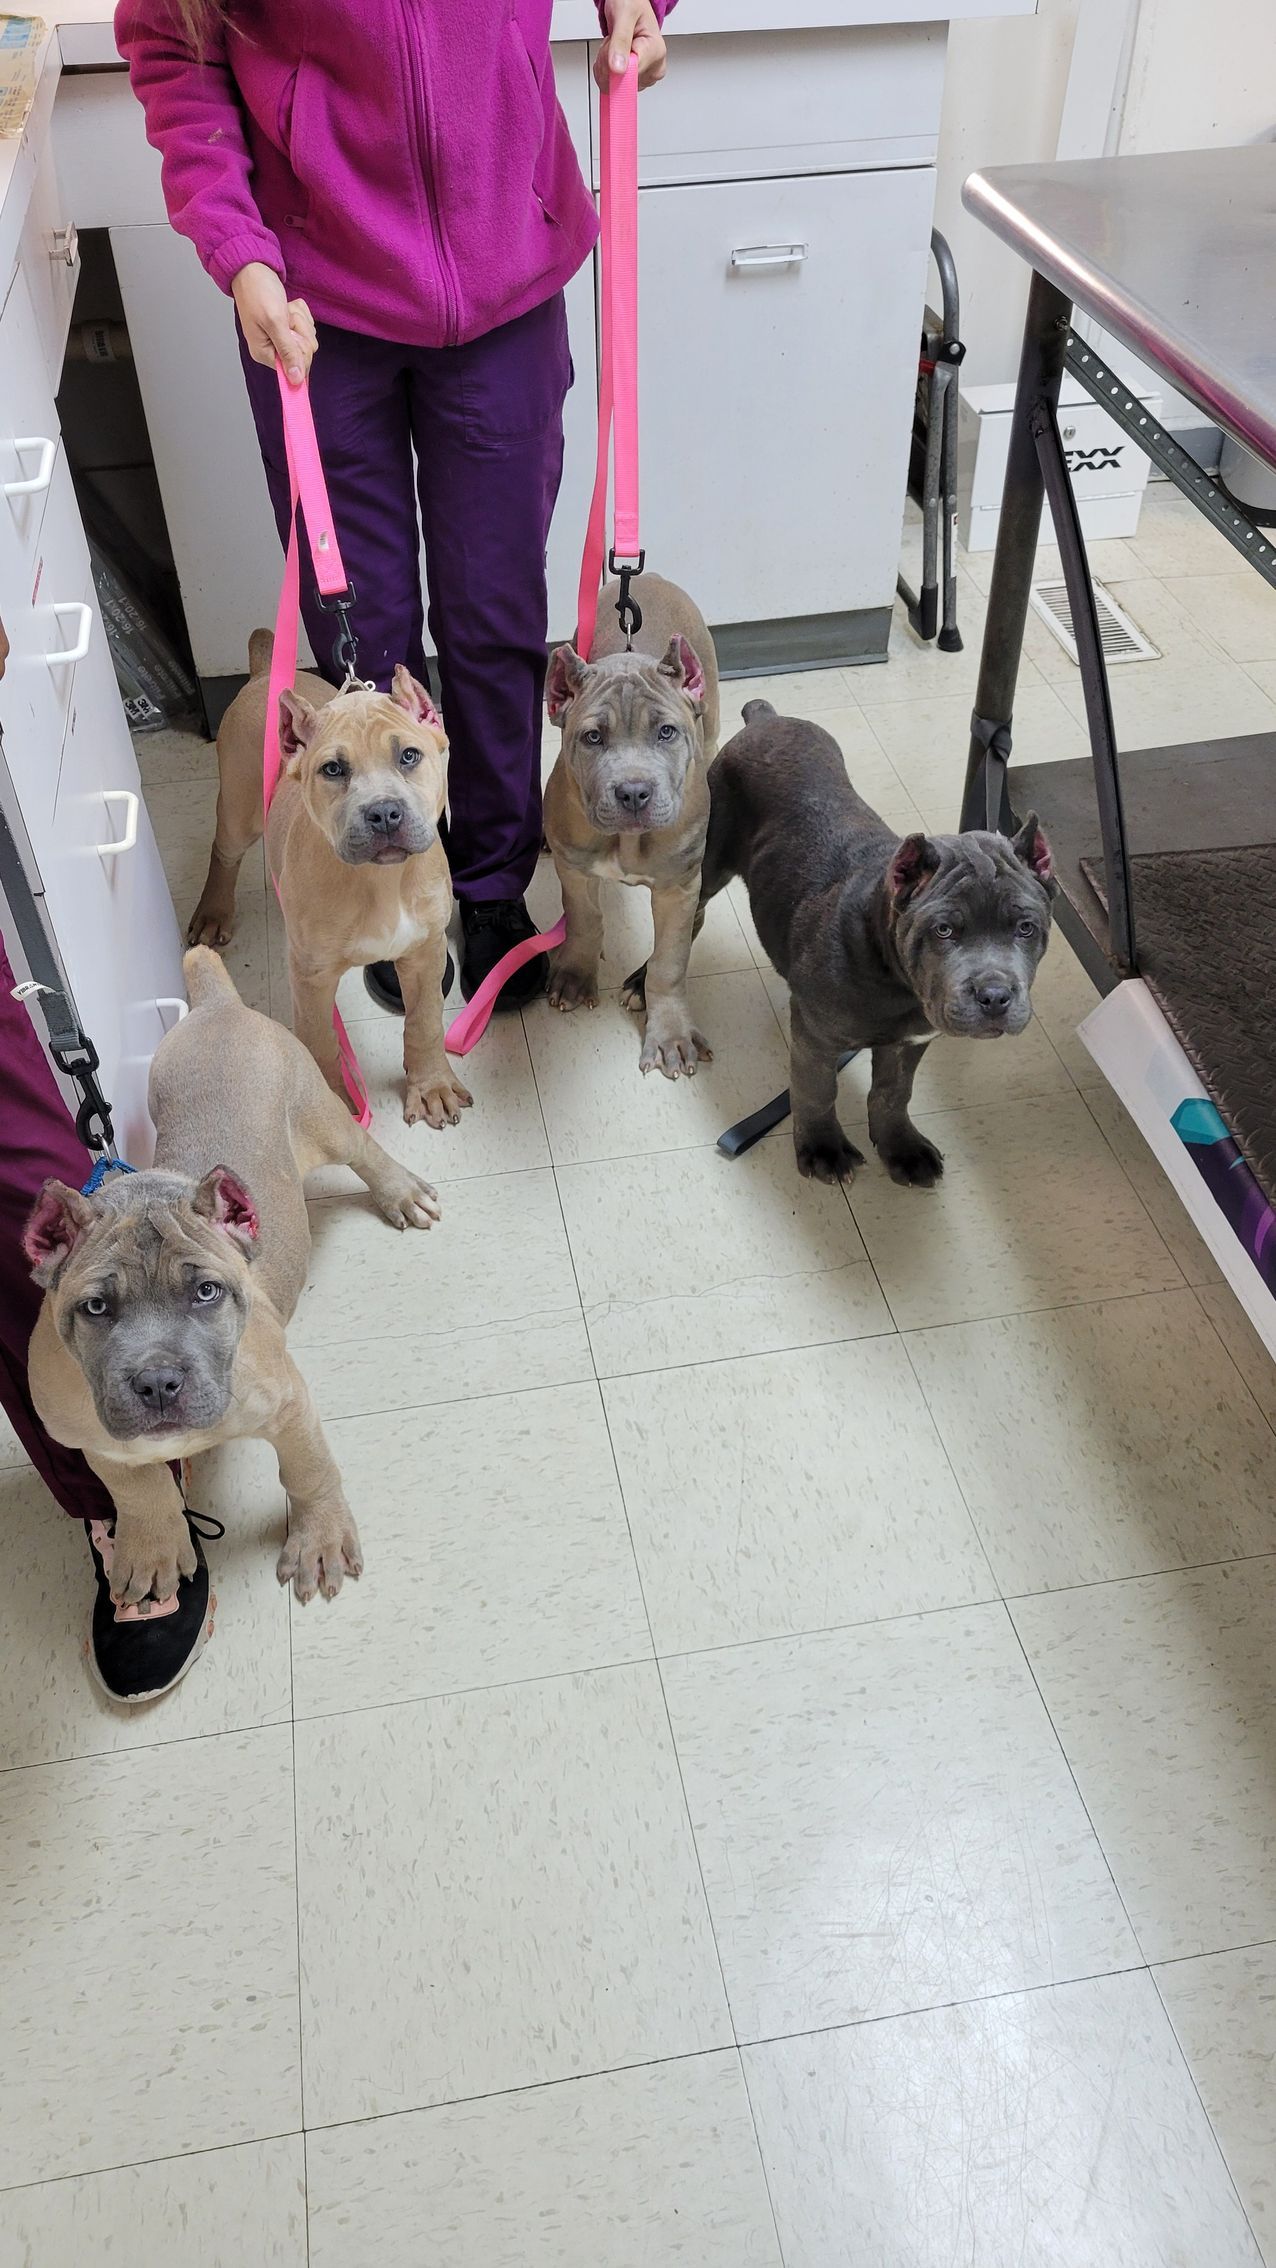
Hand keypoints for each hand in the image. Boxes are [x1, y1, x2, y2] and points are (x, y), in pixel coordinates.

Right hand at [231, 262, 316, 385]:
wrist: (253, 269)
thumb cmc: (258, 292)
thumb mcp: (275, 323)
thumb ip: (287, 351)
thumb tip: (295, 380)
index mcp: (264, 354)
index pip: (295, 369)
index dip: (300, 352)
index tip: (293, 334)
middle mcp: (273, 349)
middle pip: (305, 353)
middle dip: (300, 332)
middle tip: (286, 317)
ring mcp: (281, 338)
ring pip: (308, 338)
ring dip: (300, 320)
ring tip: (284, 309)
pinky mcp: (289, 327)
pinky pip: (306, 326)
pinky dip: (300, 313)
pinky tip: (287, 306)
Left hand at [595, 0, 666, 89]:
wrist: (629, 2)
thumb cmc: (631, 3)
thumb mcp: (624, 14)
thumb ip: (620, 41)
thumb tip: (618, 69)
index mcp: (656, 52)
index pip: (631, 74)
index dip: (613, 64)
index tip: (610, 46)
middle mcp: (653, 67)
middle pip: (622, 83)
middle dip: (608, 62)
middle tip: (612, 41)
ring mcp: (644, 75)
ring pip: (615, 87)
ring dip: (605, 65)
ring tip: (613, 45)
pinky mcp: (634, 80)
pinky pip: (612, 86)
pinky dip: (605, 71)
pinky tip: (612, 55)